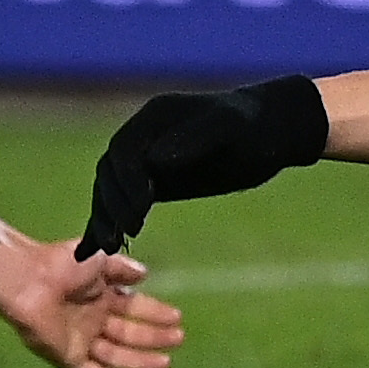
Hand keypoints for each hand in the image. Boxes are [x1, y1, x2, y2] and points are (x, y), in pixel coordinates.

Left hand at [0, 241, 184, 367]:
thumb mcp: (98, 259)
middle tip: (178, 339)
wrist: (30, 282)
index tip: (177, 317)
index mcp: (99, 295)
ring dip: (142, 361)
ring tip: (166, 362)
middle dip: (154, 337)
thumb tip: (145, 274)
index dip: (155, 313)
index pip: (133, 307)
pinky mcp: (69, 359)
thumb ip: (122, 268)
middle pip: (129, 334)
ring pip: (117, 356)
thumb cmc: (61, 264)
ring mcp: (81, 342)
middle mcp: (92, 320)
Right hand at [78, 76, 330, 257]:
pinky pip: (124, 200)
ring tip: (108, 248)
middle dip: (112, 204)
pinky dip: (108, 221)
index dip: (126, 182)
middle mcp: (144, 136)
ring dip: (106, 216)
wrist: (271, 132)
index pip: (124, 151)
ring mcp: (147, 158)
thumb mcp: (230, 129)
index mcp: (155, 117)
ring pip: (112, 188)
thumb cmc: (255, 127)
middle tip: (118, 239)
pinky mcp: (154, 180)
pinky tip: (97, 250)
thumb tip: (155, 159)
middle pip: (111, 171)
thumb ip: (195, 138)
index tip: (137, 212)